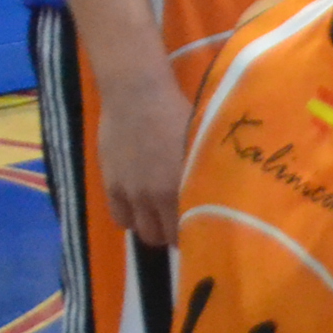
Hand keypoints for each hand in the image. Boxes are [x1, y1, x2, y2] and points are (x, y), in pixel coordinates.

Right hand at [96, 67, 192, 247]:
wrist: (137, 95)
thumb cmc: (178, 113)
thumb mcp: (201, 144)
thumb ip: (206, 173)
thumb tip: (222, 195)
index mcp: (182, 185)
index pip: (191, 227)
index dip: (197, 232)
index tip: (204, 229)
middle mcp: (155, 195)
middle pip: (164, 236)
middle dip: (175, 234)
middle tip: (183, 224)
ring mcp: (130, 192)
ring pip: (142, 231)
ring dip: (153, 228)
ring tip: (161, 217)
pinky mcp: (110, 185)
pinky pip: (120, 218)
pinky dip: (131, 219)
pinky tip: (140, 208)